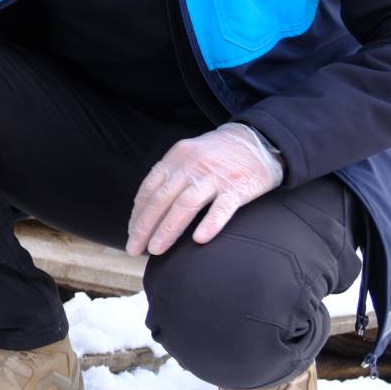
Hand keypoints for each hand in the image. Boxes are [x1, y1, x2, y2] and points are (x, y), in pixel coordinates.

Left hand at [126, 122, 284, 255]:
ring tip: (156, 250)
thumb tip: (146, 207)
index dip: (138, 213)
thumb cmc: (218, 154)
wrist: (259, 139)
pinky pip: (223, 207)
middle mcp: (192, 165)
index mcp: (176, 157)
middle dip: (144, 226)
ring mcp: (216, 176)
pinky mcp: (239, 186)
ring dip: (168, 229)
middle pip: (162, 199)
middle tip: (134, 249)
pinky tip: (200, 240)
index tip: (131, 233)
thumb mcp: (189, 155)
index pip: (149, 188)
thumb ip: (170, 176)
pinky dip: (210, 223)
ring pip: (186, 204)